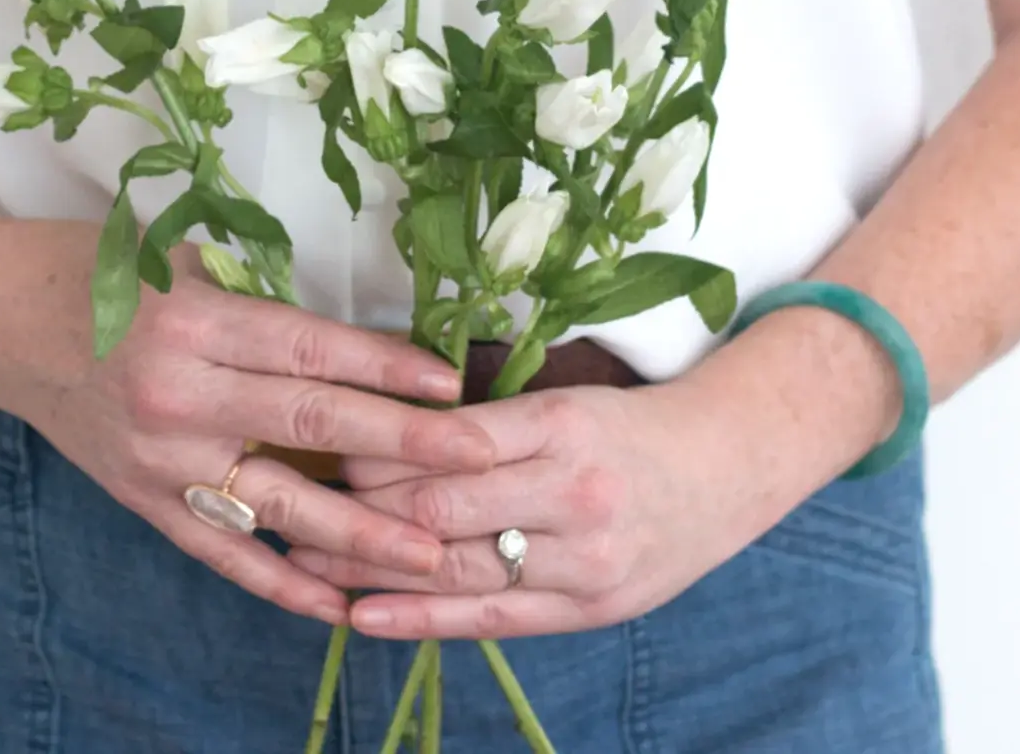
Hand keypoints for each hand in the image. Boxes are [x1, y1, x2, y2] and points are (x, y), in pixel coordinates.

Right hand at [0, 217, 495, 625]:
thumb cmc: (91, 272)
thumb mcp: (179, 263)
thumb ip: (259, 306)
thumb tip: (352, 345)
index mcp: (196, 322)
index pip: (312, 350)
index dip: (386, 368)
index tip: (450, 383)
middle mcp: (181, 396)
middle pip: (312, 425)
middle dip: (403, 447)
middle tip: (477, 464)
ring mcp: (159, 459)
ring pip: (278, 504)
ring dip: (360, 533)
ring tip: (432, 556)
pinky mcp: (142, 499)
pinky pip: (221, 549)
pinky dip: (278, 582)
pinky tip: (333, 604)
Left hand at [290, 379, 799, 638]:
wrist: (726, 467)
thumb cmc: (626, 424)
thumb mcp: (561, 399)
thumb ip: (483, 422)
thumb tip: (381, 427)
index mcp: (558, 425)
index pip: (444, 446)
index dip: (375, 452)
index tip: (320, 446)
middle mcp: (571, 494)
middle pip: (441, 509)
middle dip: (360, 509)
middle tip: (293, 501)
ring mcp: (583, 561)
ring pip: (457, 569)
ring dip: (371, 569)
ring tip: (300, 562)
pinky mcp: (588, 609)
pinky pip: (491, 619)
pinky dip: (421, 619)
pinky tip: (363, 616)